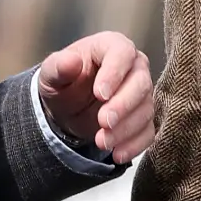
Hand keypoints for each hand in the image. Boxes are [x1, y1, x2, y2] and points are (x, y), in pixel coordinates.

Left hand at [37, 31, 153, 162]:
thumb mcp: (52, 74)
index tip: (100, 94)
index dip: (115, 73)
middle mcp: (133, 67)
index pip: (122, 53)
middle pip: (141, 83)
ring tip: (101, 142)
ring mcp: (142, 94)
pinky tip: (118, 154)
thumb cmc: (63, 82)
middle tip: (103, 121)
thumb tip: (70, 61)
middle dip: (123, 105)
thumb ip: (58, 66)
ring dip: (125, 129)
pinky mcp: (143, 117)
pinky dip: (135, 145)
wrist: (68, 107)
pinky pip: (148, 131)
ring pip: (145, 110)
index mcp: (111, 47)